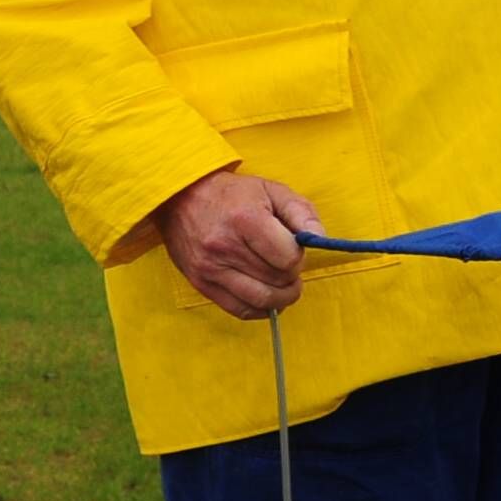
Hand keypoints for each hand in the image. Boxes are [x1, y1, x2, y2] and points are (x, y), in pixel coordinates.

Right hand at [157, 169, 322, 320]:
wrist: (181, 198)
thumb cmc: (233, 194)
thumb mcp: (272, 190)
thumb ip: (302, 213)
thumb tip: (320, 239)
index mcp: (245, 220)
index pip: (288, 258)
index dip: (299, 257)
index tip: (293, 249)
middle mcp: (224, 246)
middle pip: (277, 280)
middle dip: (292, 276)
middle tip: (289, 266)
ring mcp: (209, 268)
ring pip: (261, 299)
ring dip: (282, 297)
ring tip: (284, 285)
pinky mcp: (200, 282)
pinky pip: (239, 309)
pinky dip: (260, 309)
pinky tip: (267, 297)